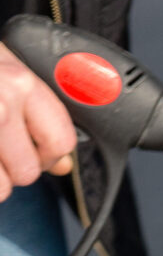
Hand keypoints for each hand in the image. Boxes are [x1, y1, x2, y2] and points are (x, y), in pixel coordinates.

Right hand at [0, 49, 77, 199]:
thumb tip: (64, 166)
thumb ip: (36, 112)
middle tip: (2, 150)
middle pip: (29, 170)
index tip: (39, 154)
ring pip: (3, 186)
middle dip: (15, 168)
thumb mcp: (3, 69)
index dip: (52, 156)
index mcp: (21, 82)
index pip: (61, 141)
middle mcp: (1, 102)